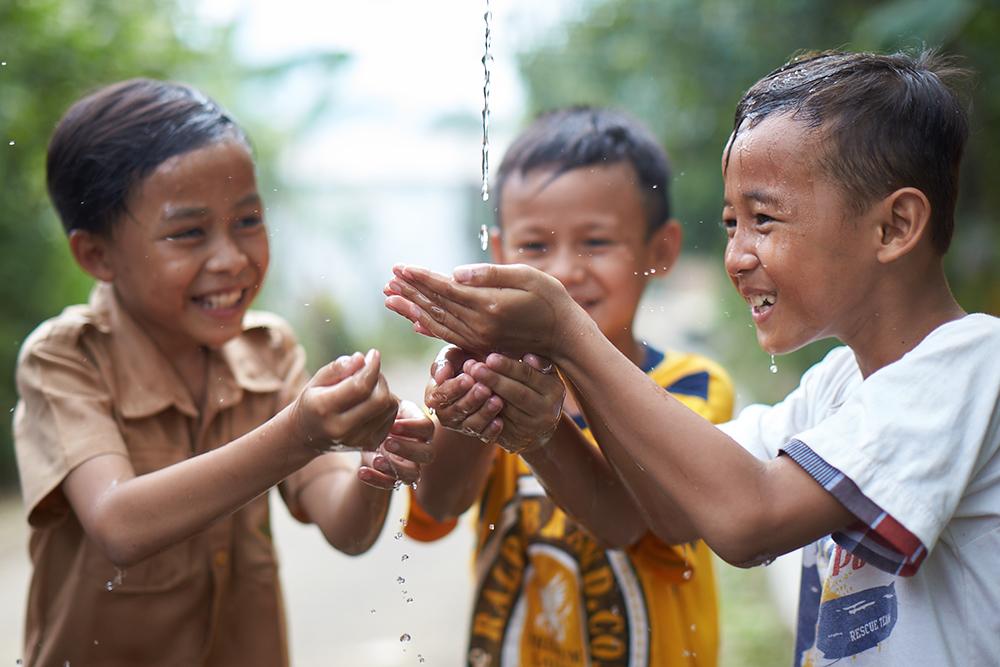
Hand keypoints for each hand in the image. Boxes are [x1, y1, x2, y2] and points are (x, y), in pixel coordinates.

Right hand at [289, 350, 398, 453]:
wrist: (306, 436)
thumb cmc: (312, 402)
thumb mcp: (316, 381)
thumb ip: (337, 368)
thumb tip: (361, 359)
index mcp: (324, 409)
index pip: (360, 386)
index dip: (372, 367)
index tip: (373, 354)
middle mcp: (341, 428)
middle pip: (379, 399)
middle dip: (380, 379)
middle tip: (370, 370)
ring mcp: (358, 440)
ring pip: (389, 407)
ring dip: (384, 390)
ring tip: (369, 385)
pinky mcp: (370, 445)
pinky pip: (391, 417)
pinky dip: (386, 404)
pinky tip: (372, 400)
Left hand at [358, 400, 435, 488]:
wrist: (364, 433)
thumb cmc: (378, 415)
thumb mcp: (383, 405)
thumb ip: (385, 403)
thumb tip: (379, 395)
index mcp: (419, 426)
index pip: (428, 428)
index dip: (414, 428)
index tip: (394, 424)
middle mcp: (419, 447)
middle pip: (427, 454)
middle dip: (408, 449)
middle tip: (388, 442)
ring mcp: (408, 465)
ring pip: (413, 474)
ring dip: (396, 468)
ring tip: (376, 460)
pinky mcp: (393, 478)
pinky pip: (390, 485)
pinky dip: (376, 480)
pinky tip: (362, 472)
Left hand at [383, 263, 583, 356]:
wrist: (564, 336)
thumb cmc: (550, 299)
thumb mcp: (527, 276)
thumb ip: (490, 274)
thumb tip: (455, 273)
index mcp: (488, 306)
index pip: (445, 289)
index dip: (421, 278)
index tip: (400, 267)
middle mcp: (479, 326)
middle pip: (436, 307)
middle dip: (410, 292)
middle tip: (387, 280)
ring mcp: (479, 339)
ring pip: (437, 323)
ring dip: (412, 310)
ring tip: (391, 298)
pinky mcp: (481, 345)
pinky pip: (448, 337)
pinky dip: (429, 328)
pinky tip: (414, 322)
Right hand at [424, 345, 504, 442]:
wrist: (487, 372)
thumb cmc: (466, 360)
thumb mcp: (454, 356)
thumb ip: (445, 362)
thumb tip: (440, 376)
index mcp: (435, 395)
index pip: (439, 396)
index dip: (453, 388)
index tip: (468, 378)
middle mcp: (446, 414)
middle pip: (455, 411)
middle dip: (471, 400)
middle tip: (485, 389)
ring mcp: (463, 425)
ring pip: (470, 425)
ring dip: (484, 413)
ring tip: (497, 401)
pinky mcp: (479, 433)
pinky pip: (484, 436)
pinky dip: (491, 430)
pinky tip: (500, 421)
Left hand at [466, 352, 564, 454]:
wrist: (539, 429)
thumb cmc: (538, 391)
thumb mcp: (544, 375)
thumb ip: (537, 364)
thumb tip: (528, 356)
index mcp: (555, 390)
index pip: (529, 376)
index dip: (508, 366)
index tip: (490, 357)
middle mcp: (546, 410)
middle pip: (517, 394)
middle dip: (494, 380)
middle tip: (474, 367)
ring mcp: (531, 427)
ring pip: (505, 410)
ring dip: (484, 395)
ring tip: (469, 380)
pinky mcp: (515, 439)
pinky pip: (496, 424)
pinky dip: (482, 410)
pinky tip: (470, 398)